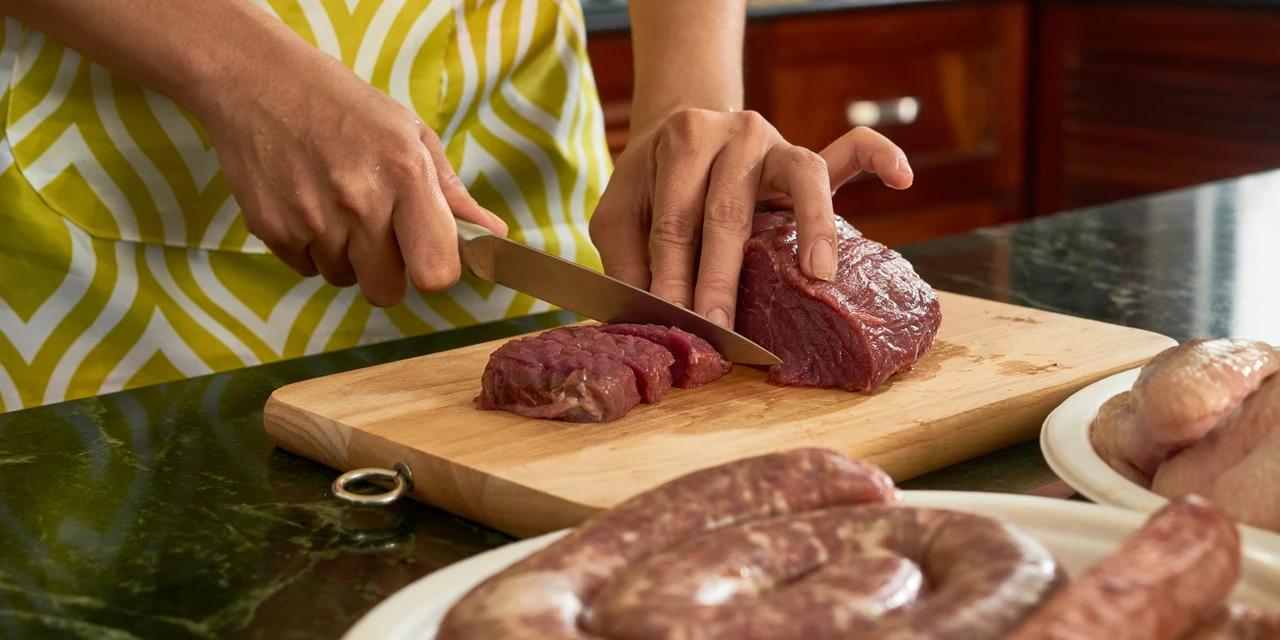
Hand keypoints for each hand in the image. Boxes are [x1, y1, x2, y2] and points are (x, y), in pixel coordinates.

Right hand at [194, 44, 506, 306]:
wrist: (257, 81)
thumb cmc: (343, 106)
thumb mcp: (409, 134)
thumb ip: (452, 193)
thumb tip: (493, 233)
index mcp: (404, 175)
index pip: (436, 272)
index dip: (436, 270)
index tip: (429, 254)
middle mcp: (359, 203)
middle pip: (387, 291)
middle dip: (388, 272)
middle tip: (379, 232)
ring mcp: (311, 220)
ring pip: (344, 279)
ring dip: (346, 256)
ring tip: (337, 205)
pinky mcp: (272, 230)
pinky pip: (306, 268)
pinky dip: (310, 247)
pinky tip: (308, 203)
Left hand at [589, 109, 912, 328]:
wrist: (682, 128)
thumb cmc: (652, 184)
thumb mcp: (621, 214)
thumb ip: (628, 259)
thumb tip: (643, 317)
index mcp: (683, 142)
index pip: (677, 221)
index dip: (672, 274)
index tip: (673, 321)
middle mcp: (735, 134)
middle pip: (729, 210)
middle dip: (722, 275)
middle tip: (720, 327)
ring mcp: (777, 143)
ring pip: (803, 177)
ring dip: (812, 226)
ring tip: (819, 274)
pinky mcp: (808, 157)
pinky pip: (851, 150)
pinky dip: (879, 156)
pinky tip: (903, 178)